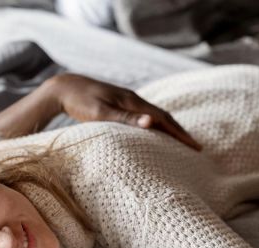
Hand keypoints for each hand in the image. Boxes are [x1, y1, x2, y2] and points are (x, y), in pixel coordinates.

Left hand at [47, 73, 201, 150]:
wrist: (64, 88)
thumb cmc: (80, 102)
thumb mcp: (101, 112)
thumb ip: (126, 119)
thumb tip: (151, 123)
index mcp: (133, 102)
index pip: (164, 120)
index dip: (180, 134)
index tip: (195, 147)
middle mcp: (134, 100)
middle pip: (164, 117)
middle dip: (180, 132)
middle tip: (195, 148)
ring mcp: (127, 101)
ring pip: (155, 116)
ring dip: (170, 129)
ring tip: (180, 142)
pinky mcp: (120, 104)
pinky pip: (145, 117)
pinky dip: (156, 126)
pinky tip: (154, 134)